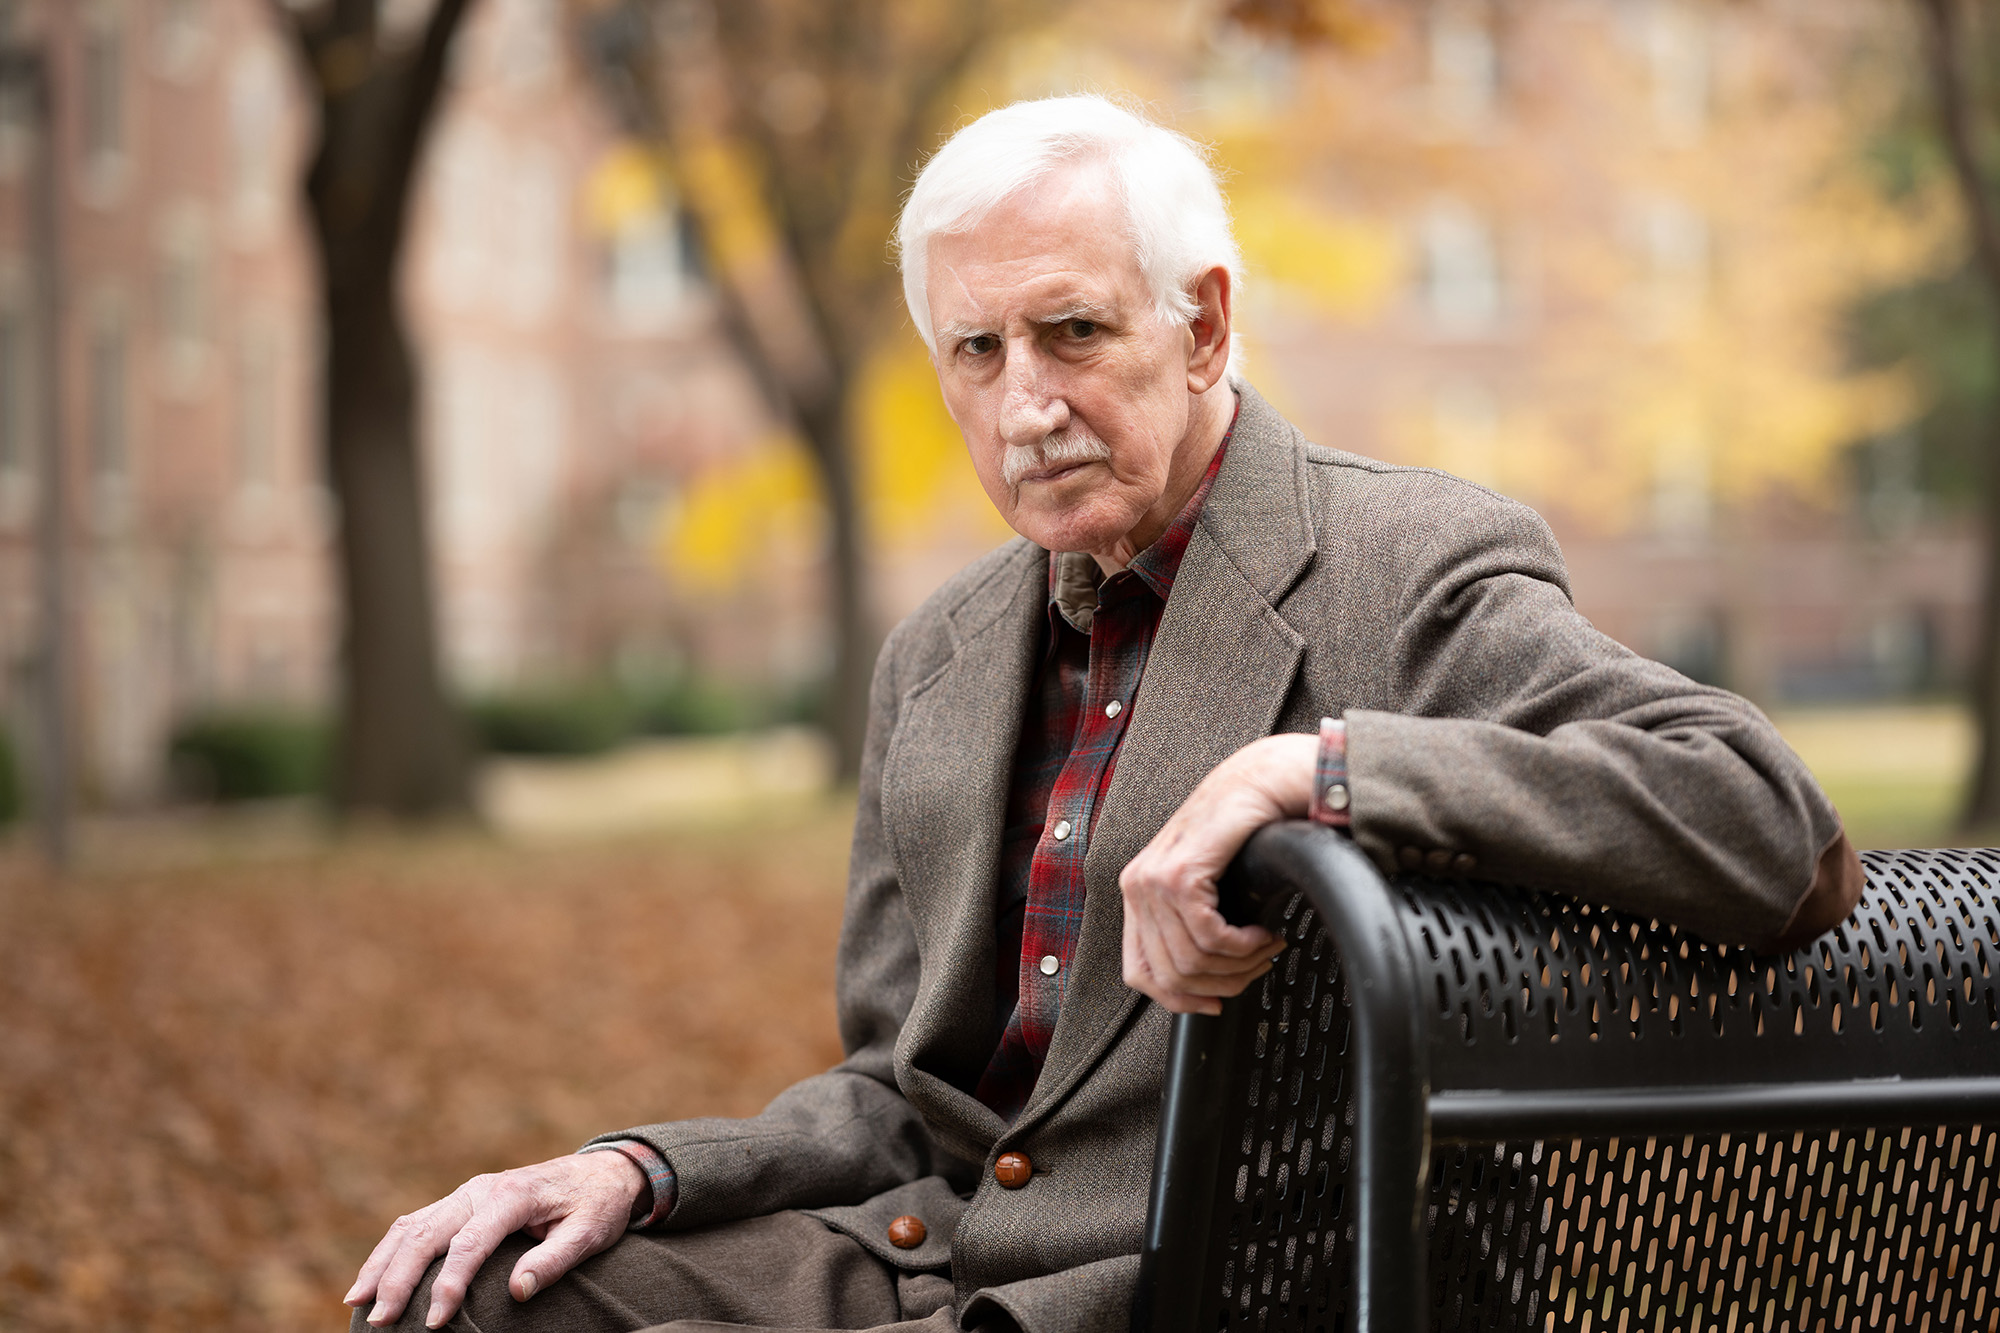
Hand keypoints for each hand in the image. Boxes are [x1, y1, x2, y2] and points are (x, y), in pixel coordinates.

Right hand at [345, 1150, 646, 1328]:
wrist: (601, 1172)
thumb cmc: (597, 1206)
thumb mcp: (590, 1232)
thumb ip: (555, 1260)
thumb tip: (518, 1291)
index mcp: (512, 1195)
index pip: (470, 1244)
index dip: (448, 1285)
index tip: (434, 1322)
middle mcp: (481, 1189)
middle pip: (427, 1233)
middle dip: (398, 1278)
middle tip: (379, 1320)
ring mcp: (467, 1192)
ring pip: (412, 1225)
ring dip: (381, 1262)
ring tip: (357, 1301)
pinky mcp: (461, 1201)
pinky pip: (416, 1222)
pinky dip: (390, 1248)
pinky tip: (373, 1276)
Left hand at [1119, 733, 1316, 1013]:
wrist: (1261, 781)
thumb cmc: (1241, 831)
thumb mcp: (1205, 885)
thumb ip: (1189, 925)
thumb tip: (1201, 987)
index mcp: (1136, 892)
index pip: (1139, 974)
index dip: (1178, 1000)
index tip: (1215, 1004)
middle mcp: (1136, 886)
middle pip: (1171, 976)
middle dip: (1223, 984)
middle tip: (1258, 966)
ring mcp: (1153, 880)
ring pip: (1193, 962)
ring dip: (1240, 965)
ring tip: (1266, 946)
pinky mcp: (1180, 875)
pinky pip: (1211, 938)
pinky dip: (1244, 946)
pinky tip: (1263, 933)